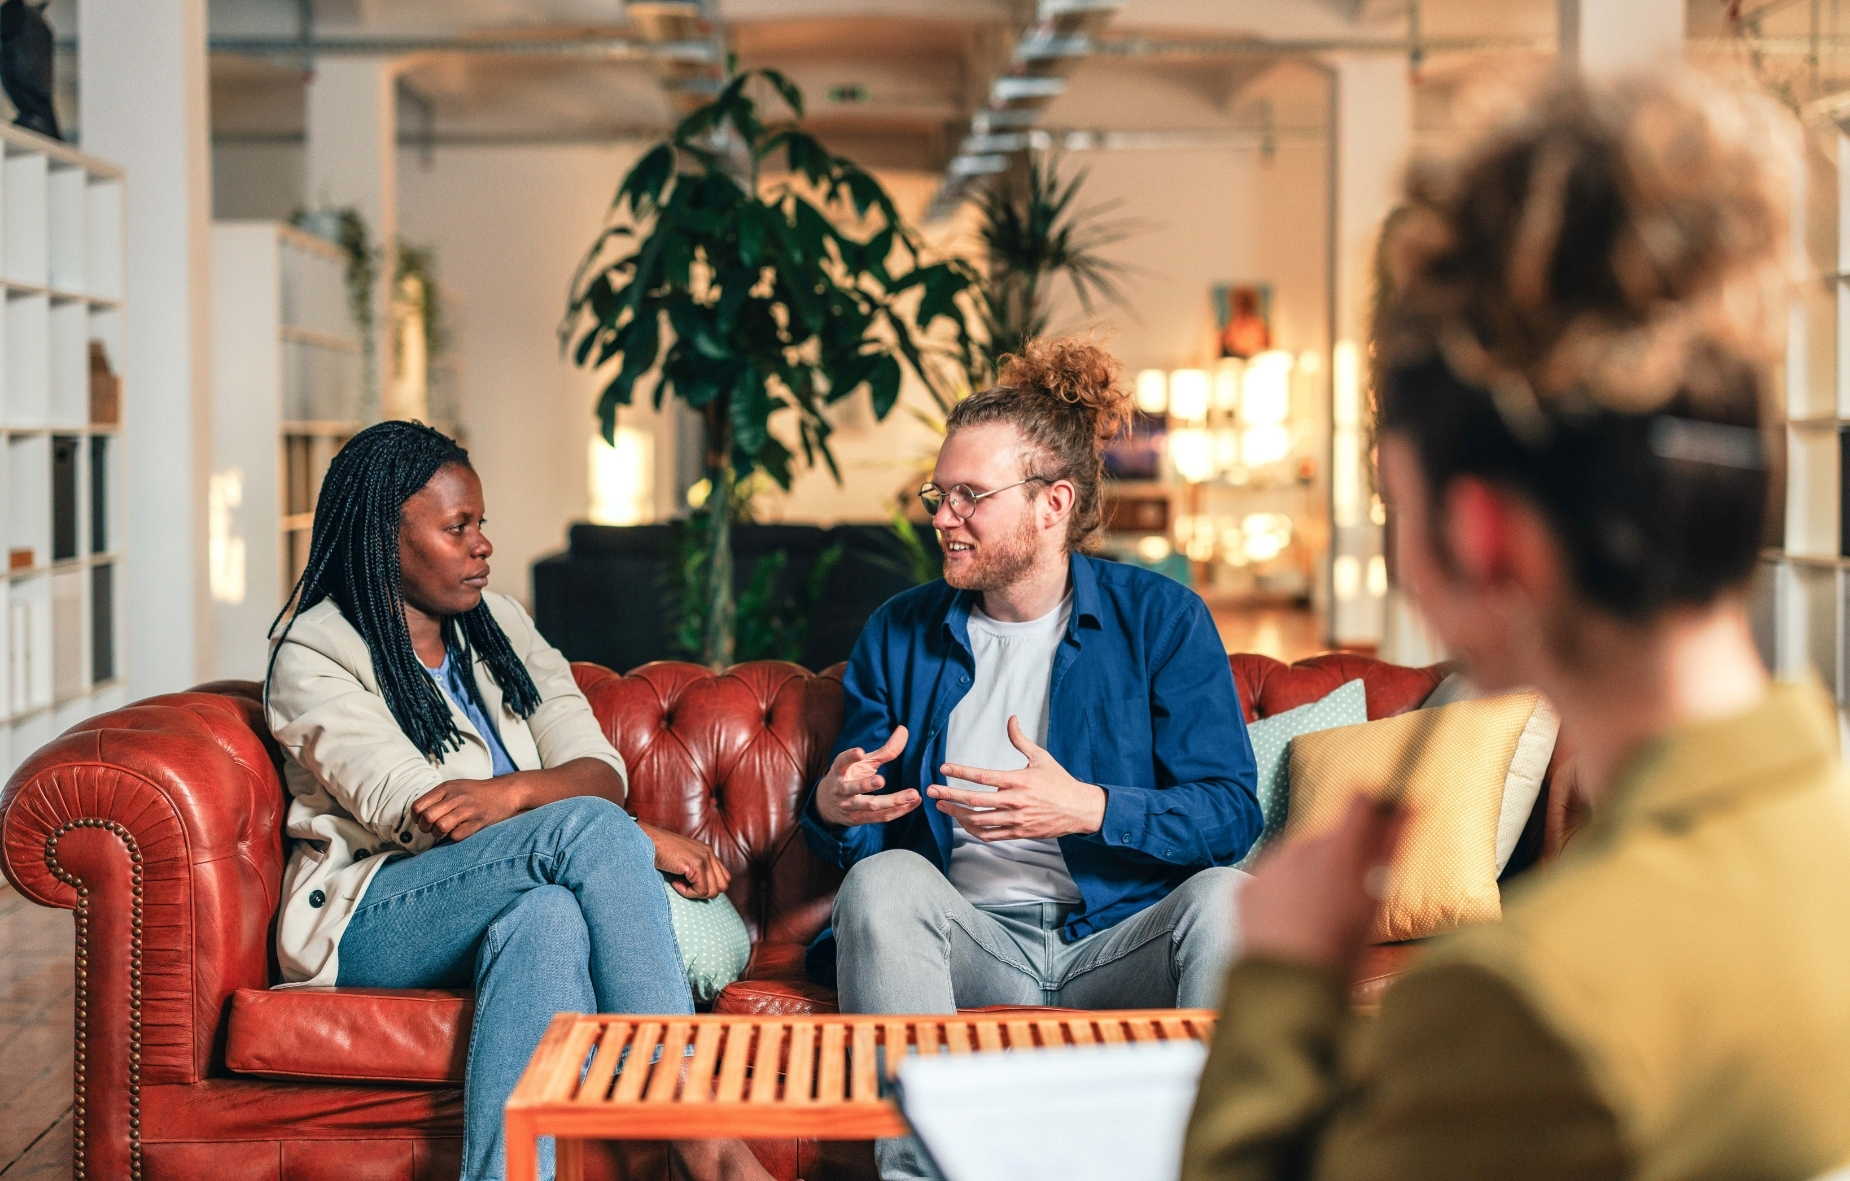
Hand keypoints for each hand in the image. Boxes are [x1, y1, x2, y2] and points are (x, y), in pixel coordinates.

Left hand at [411, 778, 524, 841]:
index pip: (418, 806)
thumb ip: (437, 798)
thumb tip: (418, 815)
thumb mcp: (455, 787)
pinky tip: (460, 832)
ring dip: (439, 835)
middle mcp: (455, 796)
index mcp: (446, 788)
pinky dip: (454, 838)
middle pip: (427, 818)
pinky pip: (456, 836)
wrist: (506, 792)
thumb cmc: (477, 793)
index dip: (417, 818)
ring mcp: (467, 809)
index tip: (424, 821)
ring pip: (440, 827)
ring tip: (445, 833)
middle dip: (426, 828)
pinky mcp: (478, 821)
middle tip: (433, 829)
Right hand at [638, 822, 731, 899]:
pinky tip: (675, 882)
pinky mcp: (696, 865)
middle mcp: (709, 854)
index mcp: (708, 852)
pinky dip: (687, 892)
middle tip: (685, 885)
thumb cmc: (660, 853)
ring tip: (679, 883)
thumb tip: (705, 891)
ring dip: (695, 893)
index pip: (724, 878)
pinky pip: (700, 891)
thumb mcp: (683, 860)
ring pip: (712, 891)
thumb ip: (696, 870)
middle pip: (722, 886)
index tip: (689, 883)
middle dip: (703, 892)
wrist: (647, 842)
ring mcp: (704, 858)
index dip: (708, 887)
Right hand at [814, 726, 917, 826]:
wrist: (828, 805)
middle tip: (881, 780)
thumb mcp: (864, 763)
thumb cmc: (851, 776)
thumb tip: (904, 729)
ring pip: (870, 806)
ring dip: (892, 802)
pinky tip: (914, 803)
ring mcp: (848, 806)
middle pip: (854, 788)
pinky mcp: (858, 820)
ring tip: (912, 794)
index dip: (850, 757)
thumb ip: (885, 750)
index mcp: (839, 771)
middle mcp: (841, 789)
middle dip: (867, 785)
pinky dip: (899, 811)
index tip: (860, 752)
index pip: (841, 762)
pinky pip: (881, 817)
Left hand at [928, 716, 1106, 840]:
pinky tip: (962, 822)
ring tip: (941, 807)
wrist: (1079, 809)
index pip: (983, 776)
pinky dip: (972, 830)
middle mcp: (1015, 801)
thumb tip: (1011, 719)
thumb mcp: (1040, 757)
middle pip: (974, 800)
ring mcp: (1015, 820)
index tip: (943, 768)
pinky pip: (990, 835)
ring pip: (978, 820)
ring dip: (956, 814)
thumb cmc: (1059, 781)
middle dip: (949, 795)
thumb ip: (1021, 740)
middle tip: (931, 790)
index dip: (960, 772)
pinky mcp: (1018, 833)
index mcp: (1018, 780)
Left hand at [1238, 793, 1407, 977]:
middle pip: (1329, 837)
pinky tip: (1291, 926)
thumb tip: (1408, 808)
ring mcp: (1267, 867)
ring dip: (1312, 876)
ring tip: (1318, 920)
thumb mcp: (1374, 903)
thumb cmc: (1340, 952)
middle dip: (1343, 857)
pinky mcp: (1245, 888)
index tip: (1382, 821)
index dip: (1374, 808)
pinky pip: (1270, 879)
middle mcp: (1299, 849)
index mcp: (1338, 850)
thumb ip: (1389, 850)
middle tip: (1349, 899)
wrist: (1284, 994)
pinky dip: (1282, 894)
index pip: (1360, 802)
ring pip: (1298, 858)